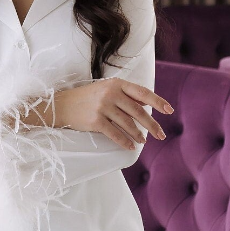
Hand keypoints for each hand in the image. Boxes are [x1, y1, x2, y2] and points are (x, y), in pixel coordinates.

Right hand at [34, 79, 173, 149]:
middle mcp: (111, 93)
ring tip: (144, 141)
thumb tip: (146, 104)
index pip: (142, 92)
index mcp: (116, 83)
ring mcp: (103, 107)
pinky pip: (115, 134)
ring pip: (128, 124)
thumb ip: (125, 94)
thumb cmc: (86, 98)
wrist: (60, 105)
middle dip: (152, 125)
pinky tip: (131, 146)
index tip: (169, 110)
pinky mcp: (95, 121)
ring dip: (139, 134)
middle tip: (161, 135)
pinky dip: (125, 141)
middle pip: (138, 111)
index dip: (157, 102)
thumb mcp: (106, 89)